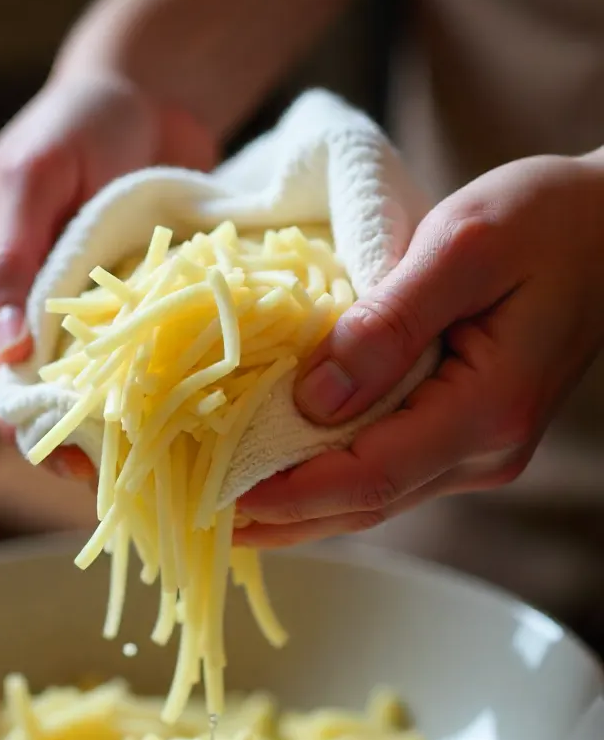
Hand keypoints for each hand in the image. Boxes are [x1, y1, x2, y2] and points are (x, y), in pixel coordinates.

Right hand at [0, 67, 215, 475]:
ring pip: (85, 389)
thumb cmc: (78, 121)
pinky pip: (134, 363)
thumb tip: (10, 346)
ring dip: (110, 423)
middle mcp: (27, 307)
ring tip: (150, 455)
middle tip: (110, 472)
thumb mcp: (35, 175)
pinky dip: (149, 390)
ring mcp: (81, 313)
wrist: (152, 91)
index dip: (8, 417)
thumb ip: (15, 253)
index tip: (50, 450)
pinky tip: (180, 415)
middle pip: (33, 395)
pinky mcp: (132, 311)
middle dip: (63, 438)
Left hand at [236, 151, 603, 547]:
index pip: (370, 475)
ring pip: (373, 498)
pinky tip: (281, 476)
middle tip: (195, 518)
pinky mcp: (466, 438)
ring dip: (298, 509)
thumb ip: (390, 322)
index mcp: (487, 411)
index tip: (216, 497)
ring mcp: (479, 453)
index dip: (289, 492)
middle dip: (279, 517)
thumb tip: (313, 397)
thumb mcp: (462, 248)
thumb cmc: (544, 220)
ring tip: (220, 512)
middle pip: (365, 504)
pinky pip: (387, 473)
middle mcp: (484, 452)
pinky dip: (328, 481)